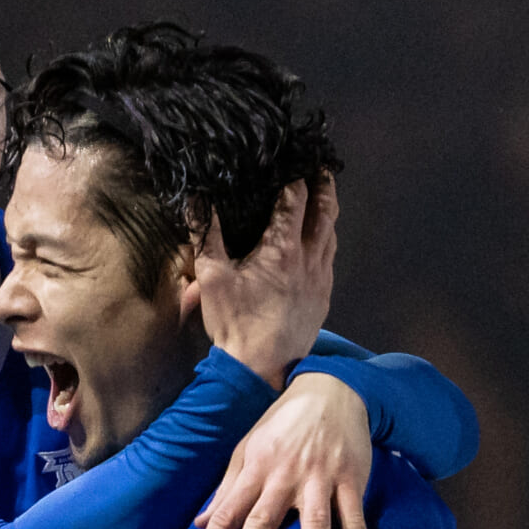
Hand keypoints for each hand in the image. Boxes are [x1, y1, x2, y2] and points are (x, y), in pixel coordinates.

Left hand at [189, 373, 373, 528]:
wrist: (330, 391)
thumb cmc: (282, 425)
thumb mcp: (247, 449)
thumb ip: (226, 489)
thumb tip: (199, 523)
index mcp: (255, 469)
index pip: (226, 513)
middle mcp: (285, 476)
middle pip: (263, 519)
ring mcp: (320, 478)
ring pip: (314, 520)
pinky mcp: (350, 479)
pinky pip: (354, 515)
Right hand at [192, 172, 337, 386]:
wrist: (261, 367)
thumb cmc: (235, 323)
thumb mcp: (211, 277)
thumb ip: (205, 234)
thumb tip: (196, 200)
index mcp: (282, 248)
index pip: (295, 200)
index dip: (296, 177)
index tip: (296, 161)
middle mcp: (309, 258)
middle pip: (326, 211)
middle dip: (325, 186)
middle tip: (322, 169)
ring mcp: (320, 278)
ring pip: (332, 235)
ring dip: (330, 213)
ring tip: (324, 200)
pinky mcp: (323, 297)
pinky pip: (331, 259)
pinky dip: (328, 241)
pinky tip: (321, 242)